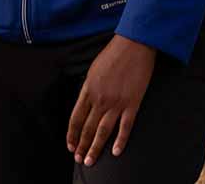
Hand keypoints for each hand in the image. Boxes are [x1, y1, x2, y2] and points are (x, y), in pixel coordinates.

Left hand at [66, 34, 155, 165]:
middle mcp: (100, 99)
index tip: (70, 146)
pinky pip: (125, 127)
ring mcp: (116, 103)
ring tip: (91, 161)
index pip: (76, 118)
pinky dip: (120, 141)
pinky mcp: (132, 103)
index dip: (72, 134)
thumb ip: (89, 89)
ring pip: (103, 131)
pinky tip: (116, 152)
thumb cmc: (113, 54)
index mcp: (88, 89)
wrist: (134, 45)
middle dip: (82, 146)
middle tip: (80, 160)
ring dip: (96, 148)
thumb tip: (86, 103)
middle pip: (88, 128)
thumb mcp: (93, 70)